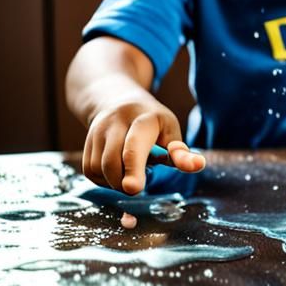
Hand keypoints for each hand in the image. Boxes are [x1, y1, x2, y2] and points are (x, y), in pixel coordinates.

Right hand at [82, 93, 204, 195]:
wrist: (116, 97)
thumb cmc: (151, 121)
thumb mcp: (169, 129)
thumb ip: (180, 151)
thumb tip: (199, 165)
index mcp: (144, 118)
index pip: (135, 146)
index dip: (134, 168)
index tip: (134, 188)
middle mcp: (117, 121)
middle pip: (112, 162)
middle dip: (123, 181)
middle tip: (136, 186)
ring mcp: (98, 130)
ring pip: (98, 168)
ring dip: (113, 181)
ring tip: (130, 172)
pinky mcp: (86, 141)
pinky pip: (90, 170)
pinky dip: (102, 179)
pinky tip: (116, 171)